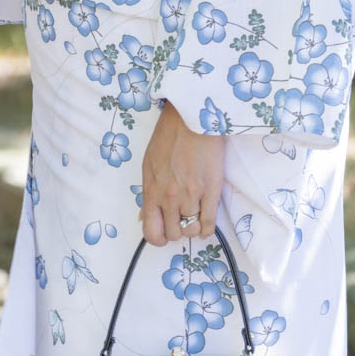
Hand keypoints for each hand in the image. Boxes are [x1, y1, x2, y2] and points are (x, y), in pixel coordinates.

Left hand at [140, 100, 224, 246]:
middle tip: (181, 220)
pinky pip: (209, 224)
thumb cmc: (169, 135)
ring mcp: (190, 196)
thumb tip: (144, 217)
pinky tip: (205, 222)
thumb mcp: (149, 163)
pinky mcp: (210, 191)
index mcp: (151, 189)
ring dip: (192, 227)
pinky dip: (207, 229)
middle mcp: (169, 197)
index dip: (158, 238)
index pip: (151, 231)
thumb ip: (149, 192)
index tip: (164, 232)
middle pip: (173, 234)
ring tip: (194, 216)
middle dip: (176, 231)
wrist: (191, 118)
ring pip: (191, 231)